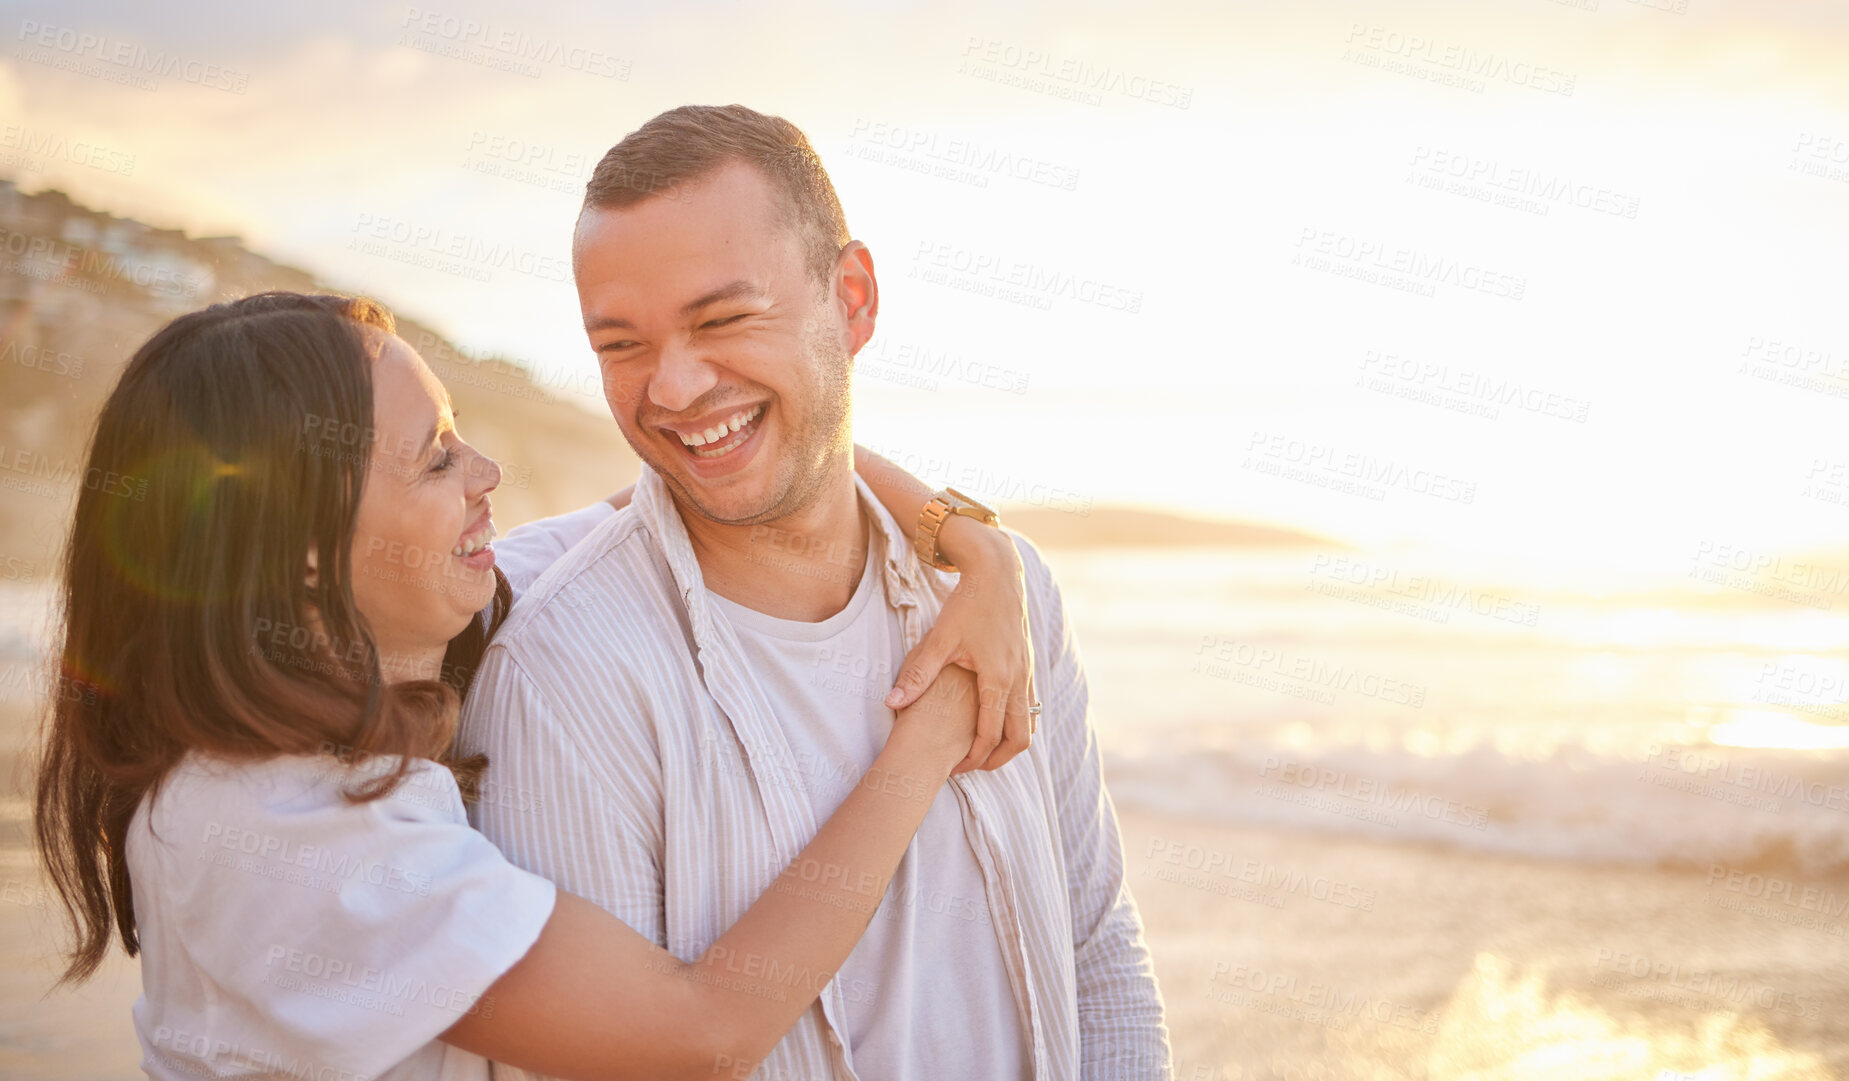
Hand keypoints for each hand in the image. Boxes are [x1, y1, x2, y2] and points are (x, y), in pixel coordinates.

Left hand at [885, 517, 1035, 774]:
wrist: (998, 572)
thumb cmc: (967, 604)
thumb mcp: (938, 640)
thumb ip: (916, 675)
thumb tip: (890, 704)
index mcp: (997, 680)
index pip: (990, 735)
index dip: (974, 758)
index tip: (955, 769)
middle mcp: (1019, 680)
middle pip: (1020, 739)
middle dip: (1000, 760)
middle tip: (975, 768)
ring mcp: (1028, 672)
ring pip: (1030, 723)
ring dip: (1011, 741)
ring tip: (985, 750)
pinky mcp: (1029, 663)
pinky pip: (1031, 705)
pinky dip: (1017, 721)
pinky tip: (995, 719)